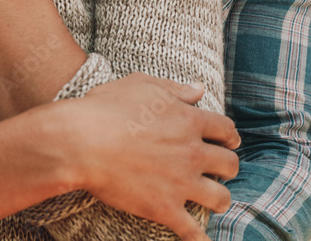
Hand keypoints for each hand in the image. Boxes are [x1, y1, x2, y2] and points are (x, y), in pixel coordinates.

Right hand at [67, 74, 239, 239]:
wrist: (80, 142)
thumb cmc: (106, 108)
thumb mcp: (142, 85)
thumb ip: (174, 89)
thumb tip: (199, 89)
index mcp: (189, 121)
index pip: (226, 130)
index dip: (229, 137)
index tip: (227, 142)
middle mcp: (192, 152)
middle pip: (230, 165)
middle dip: (227, 168)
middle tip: (219, 171)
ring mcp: (180, 182)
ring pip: (220, 198)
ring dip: (220, 199)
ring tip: (213, 200)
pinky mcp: (164, 208)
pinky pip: (192, 230)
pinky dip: (200, 239)